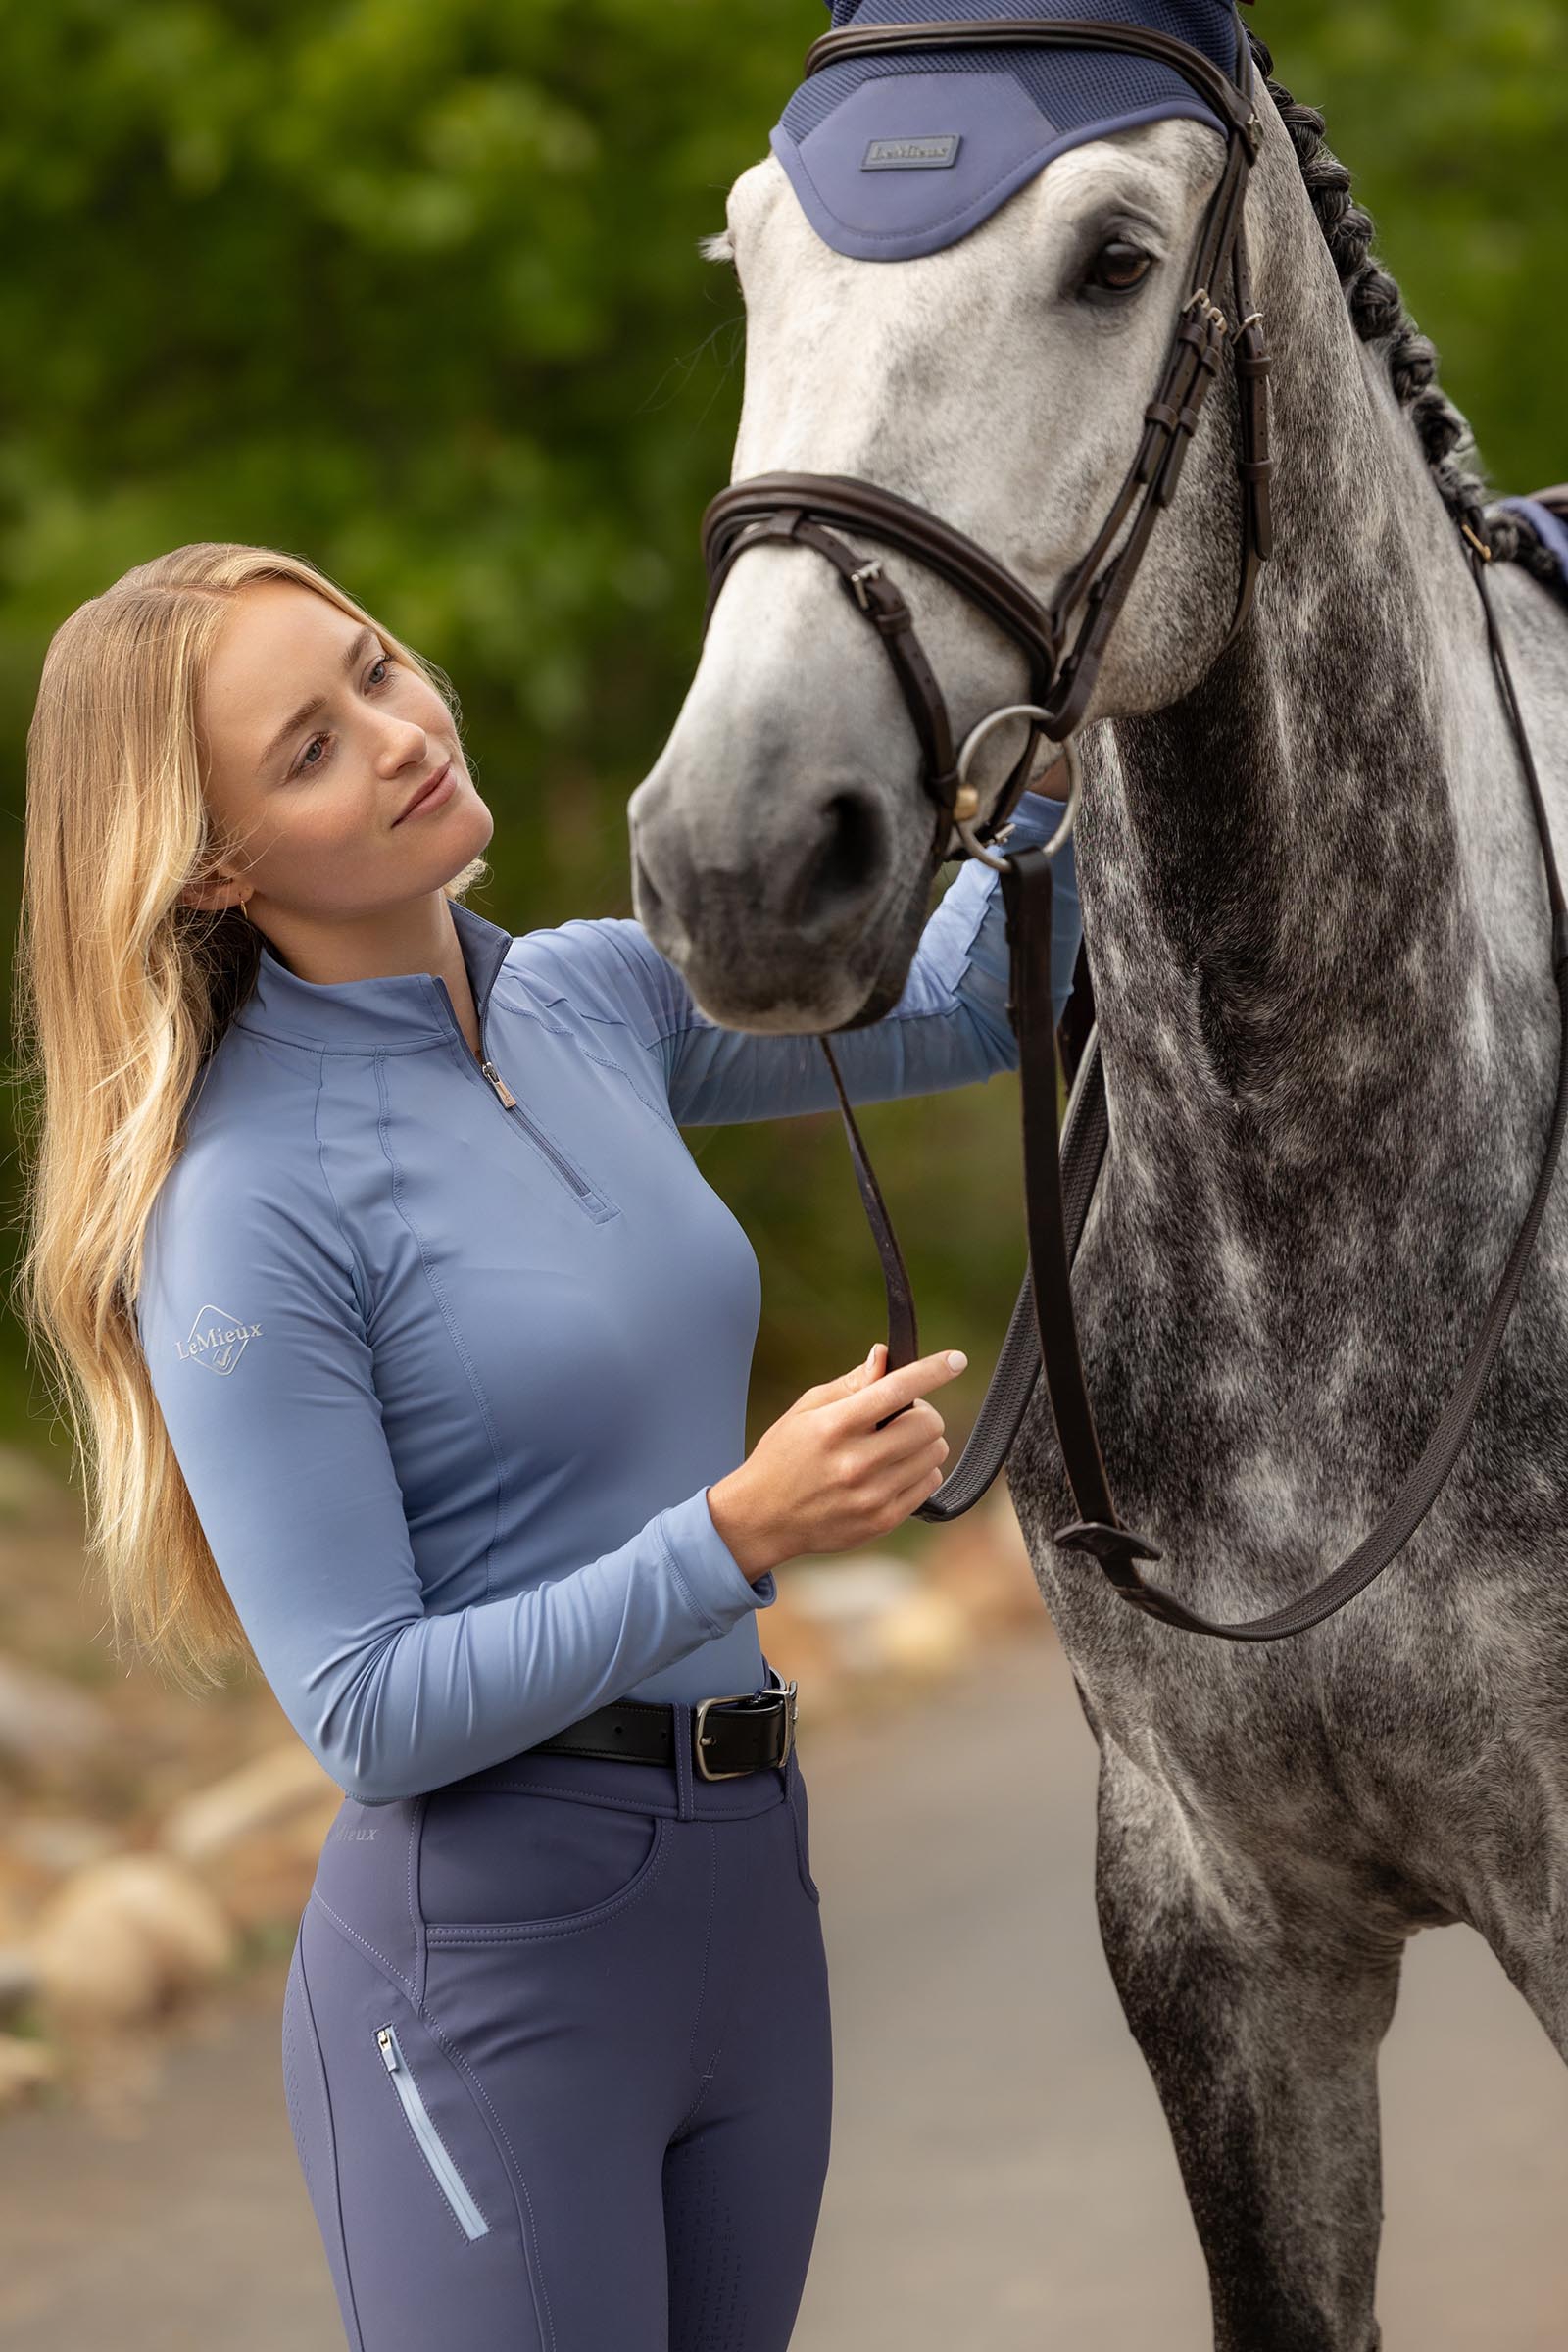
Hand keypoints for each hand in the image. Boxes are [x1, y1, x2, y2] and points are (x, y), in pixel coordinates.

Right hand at [707, 1341, 965, 1577]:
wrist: (763, 1519)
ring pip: (935, 1455)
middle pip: (928, 1425)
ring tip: (892, 1446)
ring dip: (922, 1444)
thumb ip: (851, 1384)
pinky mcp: (882, 1520)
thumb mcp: (806, 1410)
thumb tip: (885, 1356)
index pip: (895, 1390)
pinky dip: (919, 1472)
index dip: (932, 1371)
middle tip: (901, 1417)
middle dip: (922, 1414)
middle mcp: (856, 1462)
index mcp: (835, 1427)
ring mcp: (872, 1495)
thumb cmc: (784, 1456)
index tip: (956, 1360)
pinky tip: (890, 1472)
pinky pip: (929, 1485)